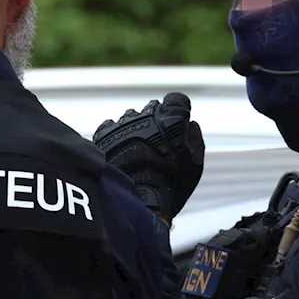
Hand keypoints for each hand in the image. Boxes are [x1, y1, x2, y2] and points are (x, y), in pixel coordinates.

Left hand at [93, 93, 204, 221]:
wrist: (135, 198)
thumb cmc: (170, 183)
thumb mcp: (194, 163)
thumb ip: (194, 138)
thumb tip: (190, 124)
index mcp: (172, 118)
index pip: (177, 99)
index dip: (178, 110)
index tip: (177, 123)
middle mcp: (147, 114)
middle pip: (153, 108)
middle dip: (156, 121)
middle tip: (157, 144)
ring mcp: (124, 123)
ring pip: (131, 118)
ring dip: (135, 129)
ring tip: (136, 153)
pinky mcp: (104, 133)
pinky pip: (111, 128)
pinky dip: (116, 137)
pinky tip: (121, 153)